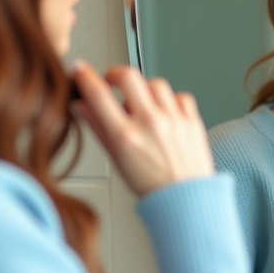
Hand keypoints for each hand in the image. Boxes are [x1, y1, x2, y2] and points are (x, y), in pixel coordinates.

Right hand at [71, 61, 214, 197]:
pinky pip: (180, 96)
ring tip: (142, 105)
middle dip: (115, 74)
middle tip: (113, 81)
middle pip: (128, 76)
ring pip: (155, 83)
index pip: (98, 94)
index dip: (85, 77)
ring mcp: (174, 120)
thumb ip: (98, 128)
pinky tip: (165, 113)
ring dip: (144, 89)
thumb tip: (82, 105)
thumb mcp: (116, 159)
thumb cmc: (151, 186)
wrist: (186, 201)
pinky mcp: (192, 121)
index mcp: (126, 137)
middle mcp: (150, 124)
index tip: (80, 71)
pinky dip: (170, 101)